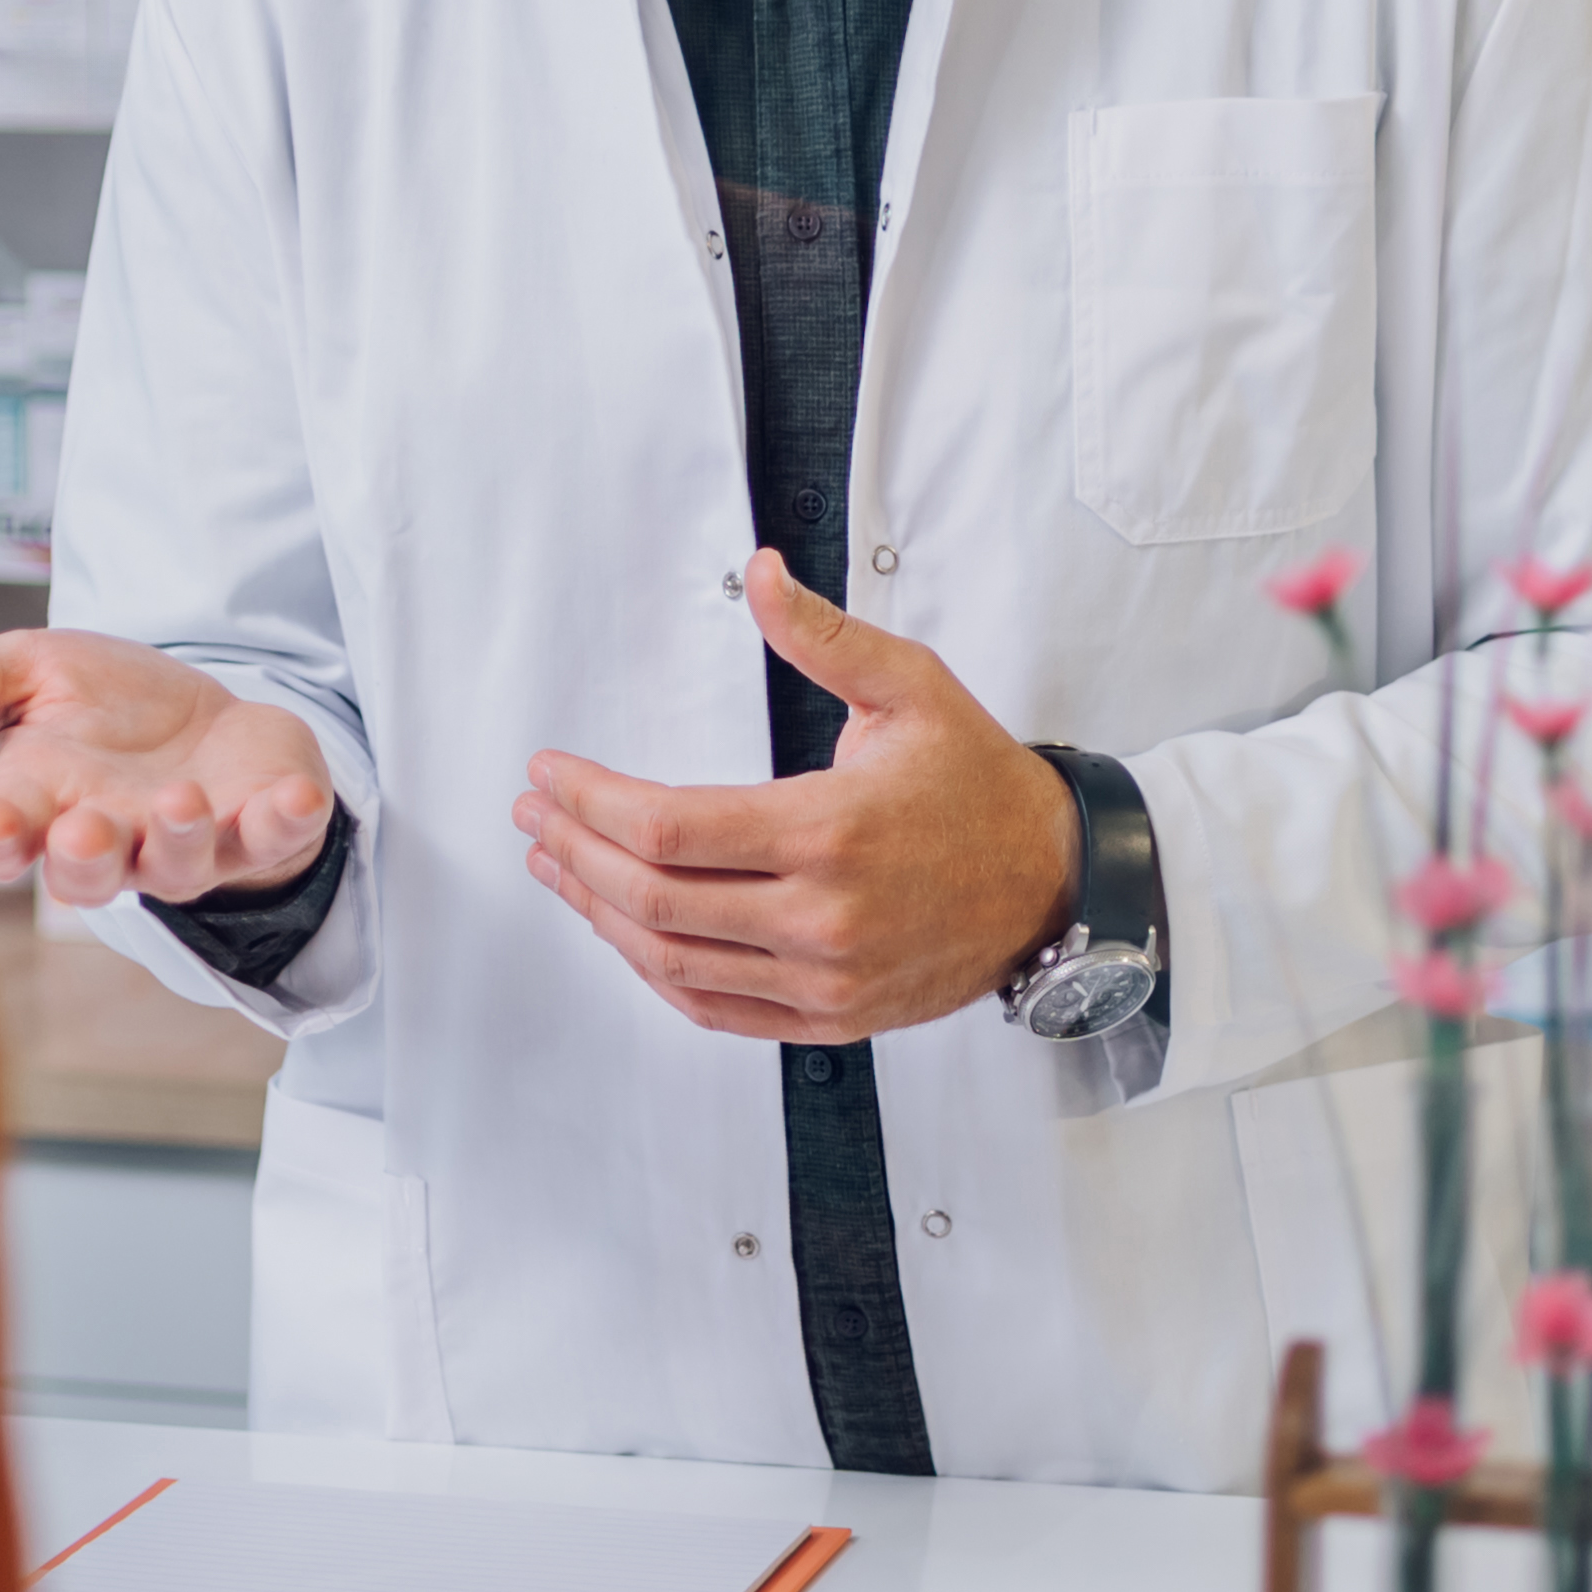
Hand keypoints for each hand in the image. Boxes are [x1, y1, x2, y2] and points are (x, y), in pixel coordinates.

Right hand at [0, 625, 339, 907]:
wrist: (206, 718)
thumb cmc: (105, 708)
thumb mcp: (21, 671)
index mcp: (42, 806)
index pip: (2, 840)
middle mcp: (112, 840)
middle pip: (88, 877)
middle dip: (86, 859)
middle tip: (83, 831)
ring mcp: (188, 845)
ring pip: (178, 869)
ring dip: (178, 839)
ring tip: (179, 799)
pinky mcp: (261, 831)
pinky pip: (276, 840)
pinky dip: (288, 823)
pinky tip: (297, 798)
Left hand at [515, 555, 1081, 1045]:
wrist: (1055, 884)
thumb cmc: (980, 785)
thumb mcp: (913, 688)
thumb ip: (825, 637)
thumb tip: (761, 573)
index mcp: (831, 830)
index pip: (671, 826)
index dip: (592, 800)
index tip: (552, 772)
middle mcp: (822, 917)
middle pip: (653, 897)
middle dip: (575, 851)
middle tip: (536, 814)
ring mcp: (825, 979)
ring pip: (670, 959)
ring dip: (597, 912)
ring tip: (558, 866)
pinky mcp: (831, 1018)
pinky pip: (714, 1007)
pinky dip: (654, 972)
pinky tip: (622, 930)